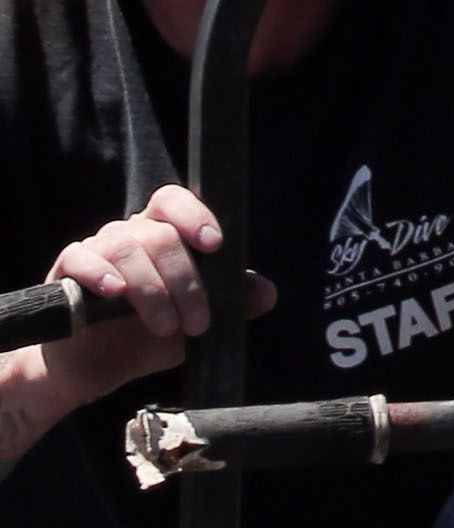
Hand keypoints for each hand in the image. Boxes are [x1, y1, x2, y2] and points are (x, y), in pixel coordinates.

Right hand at [38, 190, 272, 410]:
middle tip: (197, 321)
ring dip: (151, 288)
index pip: (174, 201)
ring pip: (125, 246)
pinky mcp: (64, 272)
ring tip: (165, 326)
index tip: (215, 245)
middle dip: (184, 279)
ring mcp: (94, 249)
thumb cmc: (140, 339)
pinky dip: (100, 273)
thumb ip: (227, 303)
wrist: (87, 373)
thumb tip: (267, 294)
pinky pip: (80, 256)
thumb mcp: (189, 324)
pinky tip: (116, 293)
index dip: (195, 215)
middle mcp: (128, 233)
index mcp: (158, 233)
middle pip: (158, 233)